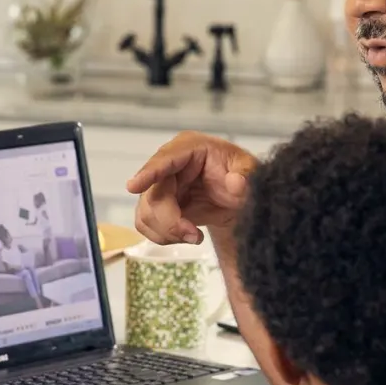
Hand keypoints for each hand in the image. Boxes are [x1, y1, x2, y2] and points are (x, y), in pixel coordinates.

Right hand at [126, 132, 257, 243]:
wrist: (238, 200)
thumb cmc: (244, 178)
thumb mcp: (253, 173)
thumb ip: (247, 176)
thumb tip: (236, 182)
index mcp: (190, 148)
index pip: (165, 158)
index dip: (149, 173)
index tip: (133, 186)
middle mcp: (169, 164)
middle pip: (152, 193)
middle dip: (169, 220)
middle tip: (194, 236)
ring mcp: (160, 184)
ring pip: (146, 212)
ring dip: (167, 231)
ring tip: (194, 236)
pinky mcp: (157, 205)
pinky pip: (146, 223)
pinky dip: (162, 236)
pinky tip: (184, 236)